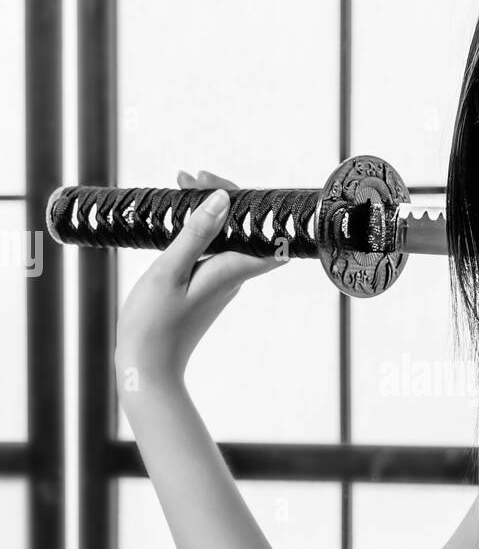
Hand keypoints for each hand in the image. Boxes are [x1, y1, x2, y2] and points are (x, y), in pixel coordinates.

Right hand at [114, 167, 283, 392]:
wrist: (148, 370)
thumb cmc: (154, 325)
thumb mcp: (169, 272)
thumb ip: (196, 234)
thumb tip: (224, 199)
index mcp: (231, 270)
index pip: (260, 226)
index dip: (243, 195)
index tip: (208, 180)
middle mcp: (234, 276)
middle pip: (244, 226)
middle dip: (221, 195)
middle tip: (185, 178)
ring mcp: (221, 283)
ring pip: (229, 237)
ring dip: (209, 211)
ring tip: (180, 188)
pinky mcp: (207, 288)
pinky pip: (215, 250)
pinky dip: (201, 230)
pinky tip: (180, 221)